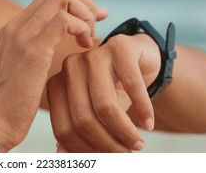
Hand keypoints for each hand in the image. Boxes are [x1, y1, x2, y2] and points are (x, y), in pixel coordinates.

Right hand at [0, 0, 108, 151]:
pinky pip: (64, 20)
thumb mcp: (24, 71)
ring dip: (85, 16)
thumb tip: (74, 39)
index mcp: (14, 29)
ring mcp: (22, 35)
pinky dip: (81, 28)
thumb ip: (40, 51)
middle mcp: (16, 25)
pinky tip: (83, 48)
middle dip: (85, 4)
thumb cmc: (11, 106)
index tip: (94, 20)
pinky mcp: (32, 50)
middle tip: (91, 32)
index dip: (78, 3)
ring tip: (87, 42)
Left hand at [47, 33, 160, 151]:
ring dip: (125, 131)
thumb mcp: (95, 111)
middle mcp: (71, 67)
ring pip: (105, 105)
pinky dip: (142, 109)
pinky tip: (148, 123)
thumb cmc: (113, 88)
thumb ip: (77, 130)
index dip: (84, 150)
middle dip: (107, 144)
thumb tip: (62, 154)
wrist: (138, 58)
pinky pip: (131, 85)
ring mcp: (94, 54)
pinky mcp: (119, 46)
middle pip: (83, 119)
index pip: (63, 128)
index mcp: (57, 84)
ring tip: (138, 144)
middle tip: (126, 154)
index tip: (103, 159)